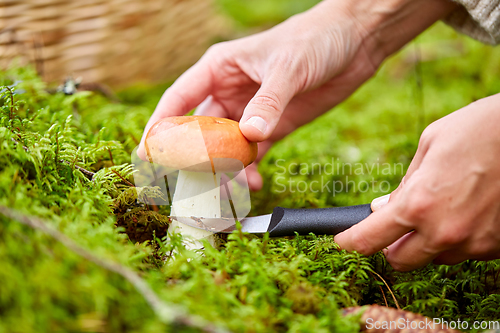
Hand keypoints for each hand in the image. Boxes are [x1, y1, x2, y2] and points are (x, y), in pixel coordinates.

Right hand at [138, 0, 455, 190]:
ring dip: (224, 172)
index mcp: (220, 69)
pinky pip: (253, 154)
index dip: (160, 128)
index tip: (147, 155)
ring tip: (232, 191)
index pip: (179, 101)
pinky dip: (250, 171)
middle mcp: (230, 93)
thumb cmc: (315, 39)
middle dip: (195, 161)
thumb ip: (269, 101)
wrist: (355, 43)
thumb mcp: (289, 66)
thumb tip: (249, 135)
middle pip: (200, 133)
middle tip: (194, 187)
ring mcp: (250, 112)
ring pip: (225, 149)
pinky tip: (255, 182)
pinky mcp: (273, 127)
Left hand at [335, 94, 499, 270]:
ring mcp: (474, 244)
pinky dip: (457, 237)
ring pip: (435, 257)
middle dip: (389, 246)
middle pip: (400, 260)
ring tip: (439, 208)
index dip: (349, 242)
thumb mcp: (429, 146)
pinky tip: (465, 210)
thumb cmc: (479, 129)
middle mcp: (444, 232)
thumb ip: (403, 184)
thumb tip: (383, 208)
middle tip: (391, 227)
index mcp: (418, 204)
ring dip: (426, 241)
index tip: (343, 241)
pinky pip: (465, 251)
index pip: (369, 239)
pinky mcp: (498, 247)